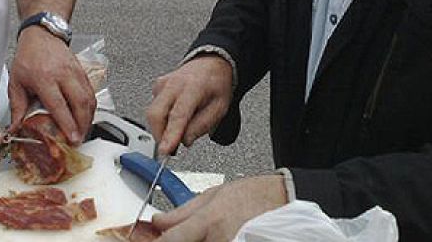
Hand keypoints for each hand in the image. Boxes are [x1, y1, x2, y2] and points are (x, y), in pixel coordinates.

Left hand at [8, 26, 94, 143]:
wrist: (42, 35)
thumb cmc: (29, 57)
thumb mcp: (16, 82)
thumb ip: (17, 108)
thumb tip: (15, 128)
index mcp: (44, 77)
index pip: (59, 105)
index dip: (67, 124)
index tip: (72, 138)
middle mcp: (63, 74)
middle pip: (80, 103)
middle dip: (83, 125)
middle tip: (79, 139)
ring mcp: (76, 72)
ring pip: (89, 99)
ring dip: (89, 118)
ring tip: (83, 132)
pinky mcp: (83, 72)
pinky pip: (91, 93)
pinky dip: (91, 108)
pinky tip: (86, 117)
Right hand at [146, 56, 232, 155]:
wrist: (211, 63)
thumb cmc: (216, 84)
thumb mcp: (220, 108)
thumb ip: (202, 125)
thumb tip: (184, 140)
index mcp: (193, 87)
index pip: (177, 115)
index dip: (170, 135)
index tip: (165, 150)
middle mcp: (174, 84)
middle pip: (156, 114)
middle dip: (160, 135)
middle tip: (171, 147)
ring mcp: (163, 83)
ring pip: (152, 113)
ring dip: (162, 127)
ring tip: (180, 126)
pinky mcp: (157, 86)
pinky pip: (154, 108)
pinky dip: (162, 118)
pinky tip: (175, 115)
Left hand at [153, 175, 286, 241]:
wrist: (283, 203)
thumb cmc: (252, 196)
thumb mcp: (212, 194)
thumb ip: (181, 212)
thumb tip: (158, 220)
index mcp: (208, 222)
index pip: (170, 241)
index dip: (155, 241)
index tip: (148, 239)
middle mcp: (218, 241)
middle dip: (176, 238)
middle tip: (182, 230)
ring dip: (192, 239)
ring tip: (202, 231)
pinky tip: (207, 236)